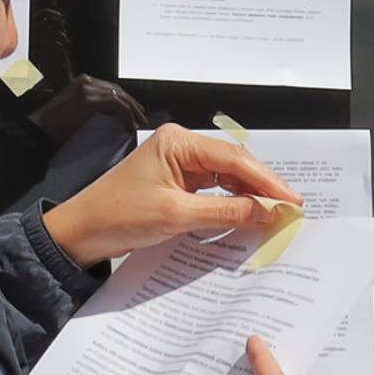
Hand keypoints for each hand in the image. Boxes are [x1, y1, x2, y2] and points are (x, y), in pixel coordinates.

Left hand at [44, 122, 299, 266]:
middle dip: (262, 186)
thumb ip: (225, 213)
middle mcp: (180, 146)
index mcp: (179, 142)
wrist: (80, 232)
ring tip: (276, 214)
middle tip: (291, 209)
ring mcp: (177, 163)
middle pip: (233, 164)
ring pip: (225, 176)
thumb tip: (267, 212)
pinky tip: (248, 215)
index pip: (234, 158)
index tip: (292, 201)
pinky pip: (212, 189)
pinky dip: (230, 202)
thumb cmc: (120, 217)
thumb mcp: (176, 216)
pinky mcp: (174, 182)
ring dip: (249, 195)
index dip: (267, 181)